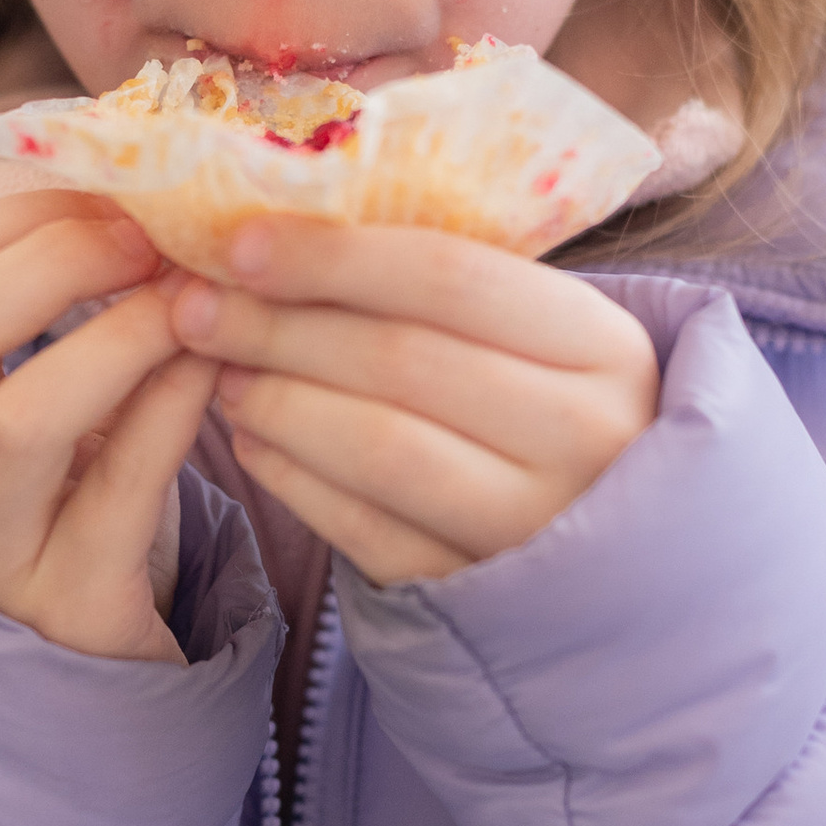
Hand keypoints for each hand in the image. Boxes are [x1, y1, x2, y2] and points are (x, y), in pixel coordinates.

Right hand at [0, 194, 216, 663]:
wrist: (87, 695)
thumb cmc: (83, 519)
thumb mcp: (52, 421)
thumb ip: (67, 324)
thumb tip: (130, 184)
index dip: (17, 215)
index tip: (112, 193)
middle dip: (54, 263)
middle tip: (150, 237)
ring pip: (23, 422)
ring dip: (118, 339)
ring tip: (191, 302)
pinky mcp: (73, 609)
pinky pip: (118, 496)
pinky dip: (170, 415)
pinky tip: (218, 370)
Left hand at [167, 221, 659, 586]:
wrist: (628, 553)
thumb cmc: (557, 407)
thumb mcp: (542, 336)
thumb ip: (444, 287)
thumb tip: (285, 234)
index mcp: (606, 346)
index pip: (452, 277)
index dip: (334, 256)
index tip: (242, 245)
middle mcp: (588, 436)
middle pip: (403, 361)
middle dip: (280, 328)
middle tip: (197, 308)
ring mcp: (537, 525)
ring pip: (379, 449)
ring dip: (278, 402)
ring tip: (222, 370)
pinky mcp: (481, 591)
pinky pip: (365, 531)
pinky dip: (293, 479)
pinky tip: (251, 440)